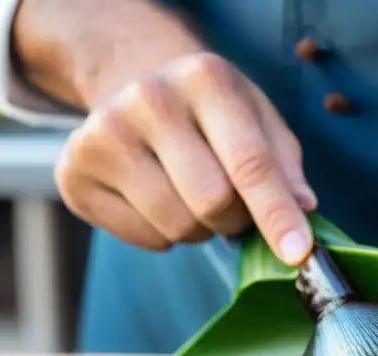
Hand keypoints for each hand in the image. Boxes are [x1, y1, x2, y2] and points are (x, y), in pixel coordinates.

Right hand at [55, 52, 316, 263]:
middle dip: (234, 220)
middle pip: (212, 202)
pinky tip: (158, 200)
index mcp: (206, 79)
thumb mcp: (258, 120)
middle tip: (233, 207)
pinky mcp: (74, 172)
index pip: (250, 162)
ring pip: (178, 226)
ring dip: (200, 230)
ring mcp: (103, 133)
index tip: (297, 255)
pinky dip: (165, 235)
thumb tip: (303, 209)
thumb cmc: (213, 114)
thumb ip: (285, 165)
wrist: (137, 88)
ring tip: (192, 197)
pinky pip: (145, 239)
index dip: (277, 215)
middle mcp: (149, 98)